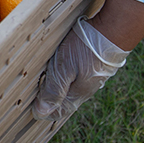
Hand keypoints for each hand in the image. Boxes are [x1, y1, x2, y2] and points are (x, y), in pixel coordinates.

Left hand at [32, 0, 143, 120]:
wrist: (113, 30)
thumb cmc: (86, 49)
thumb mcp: (64, 69)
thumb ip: (54, 90)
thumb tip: (41, 113)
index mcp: (77, 94)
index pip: (58, 112)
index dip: (43, 110)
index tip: (30, 105)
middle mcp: (86, 89)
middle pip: (64, 100)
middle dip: (49, 98)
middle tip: (33, 91)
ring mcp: (92, 78)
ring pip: (70, 88)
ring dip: (57, 86)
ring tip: (43, 79)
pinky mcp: (94, 66)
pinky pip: (77, 76)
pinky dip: (66, 75)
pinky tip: (60, 67)